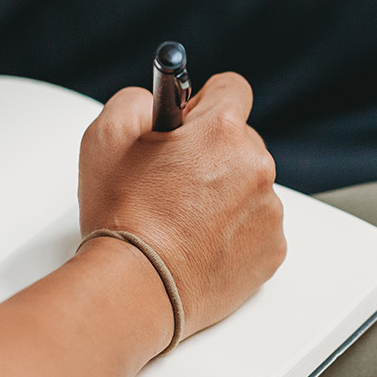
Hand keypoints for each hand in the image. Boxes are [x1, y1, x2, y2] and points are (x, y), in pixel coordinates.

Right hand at [76, 72, 285, 340]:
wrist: (137, 289)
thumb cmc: (122, 219)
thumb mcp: (105, 137)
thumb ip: (135, 101)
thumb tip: (155, 100)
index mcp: (222, 131)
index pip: (232, 88)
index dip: (202, 103)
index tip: (188, 121)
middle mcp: (256, 166)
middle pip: (240, 141)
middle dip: (211, 152)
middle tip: (172, 180)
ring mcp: (269, 210)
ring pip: (249, 185)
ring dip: (223, 193)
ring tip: (181, 219)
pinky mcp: (272, 249)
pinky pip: (256, 225)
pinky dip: (234, 231)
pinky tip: (199, 242)